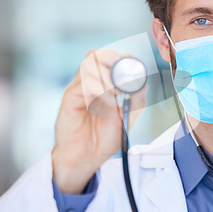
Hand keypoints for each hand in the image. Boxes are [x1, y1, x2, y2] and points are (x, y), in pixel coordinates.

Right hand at [52, 49, 147, 193]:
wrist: (88, 156)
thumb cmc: (105, 136)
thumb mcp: (128, 117)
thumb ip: (137, 100)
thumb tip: (142, 83)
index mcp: (104, 82)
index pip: (110, 57)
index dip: (123, 57)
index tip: (135, 66)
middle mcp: (89, 82)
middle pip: (95, 54)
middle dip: (112, 59)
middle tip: (124, 75)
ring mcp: (78, 89)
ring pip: (88, 66)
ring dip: (106, 76)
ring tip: (116, 92)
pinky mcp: (70, 99)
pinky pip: (82, 85)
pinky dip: (98, 89)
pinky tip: (107, 101)